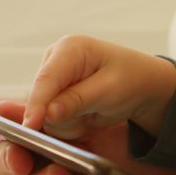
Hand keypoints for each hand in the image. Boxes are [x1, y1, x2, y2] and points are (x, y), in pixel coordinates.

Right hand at [24, 34, 175, 138]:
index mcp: (69, 49)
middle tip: (93, 114)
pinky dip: (71, 125)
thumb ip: (78, 100)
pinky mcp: (55, 97)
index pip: (46, 79)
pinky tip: (88, 116)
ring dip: (70, 123)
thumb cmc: (133, 79)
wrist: (143, 86)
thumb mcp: (110, 90)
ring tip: (95, 111)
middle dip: (65, 116)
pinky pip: (52, 121)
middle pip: (42, 100)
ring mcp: (54, 81)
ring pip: (46, 115)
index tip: (31, 125)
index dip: (37, 104)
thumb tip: (48, 112)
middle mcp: (55, 62)